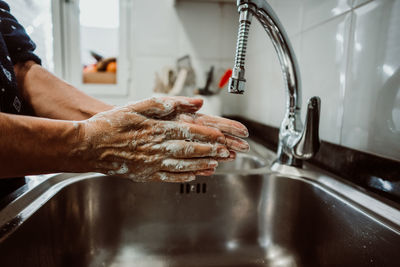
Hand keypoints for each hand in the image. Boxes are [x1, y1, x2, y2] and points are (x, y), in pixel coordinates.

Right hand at [76, 97, 244, 182]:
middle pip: (191, 149)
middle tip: (227, 151)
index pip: (189, 132)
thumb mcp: (136, 106)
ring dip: (202, 164)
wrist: (88, 146)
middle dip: (211, 150)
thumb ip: (165, 104)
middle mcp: (157, 148)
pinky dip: (185, 176)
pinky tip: (194, 175)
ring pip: (183, 165)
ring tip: (216, 164)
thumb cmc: (110, 125)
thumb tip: (193, 102)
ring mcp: (152, 164)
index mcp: (156, 130)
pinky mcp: (145, 175)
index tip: (222, 135)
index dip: (208, 134)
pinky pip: (170, 177)